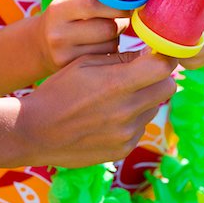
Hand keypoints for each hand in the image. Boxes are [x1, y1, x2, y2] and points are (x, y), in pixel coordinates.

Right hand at [18, 52, 176, 167]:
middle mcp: (127, 110)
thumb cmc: (60, 90)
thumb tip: (149, 53)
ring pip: (156, 107)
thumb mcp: (86, 63)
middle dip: (161, 76)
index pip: (163, 67)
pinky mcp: (124, 149)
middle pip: (168, 87)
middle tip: (145, 73)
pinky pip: (143, 126)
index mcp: (116, 83)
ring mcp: (127, 133)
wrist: (35, 131)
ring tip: (120, 96)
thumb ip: (121, 58)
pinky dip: (134, 118)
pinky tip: (112, 116)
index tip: (159, 53)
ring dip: (146, 98)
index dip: (165, 56)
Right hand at [38, 0, 130, 72]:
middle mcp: (59, 34)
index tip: (128, 4)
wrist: (40, 45)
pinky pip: (107, 58)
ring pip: (111, 45)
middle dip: (122, 22)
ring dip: (117, 37)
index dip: (116, 4)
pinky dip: (111, 50)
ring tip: (108, 31)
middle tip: (121, 17)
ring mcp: (65, 55)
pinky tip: (101, 45)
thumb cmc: (65, 14)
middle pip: (107, 29)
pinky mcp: (74, 70)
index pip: (93, 4)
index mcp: (59, 9)